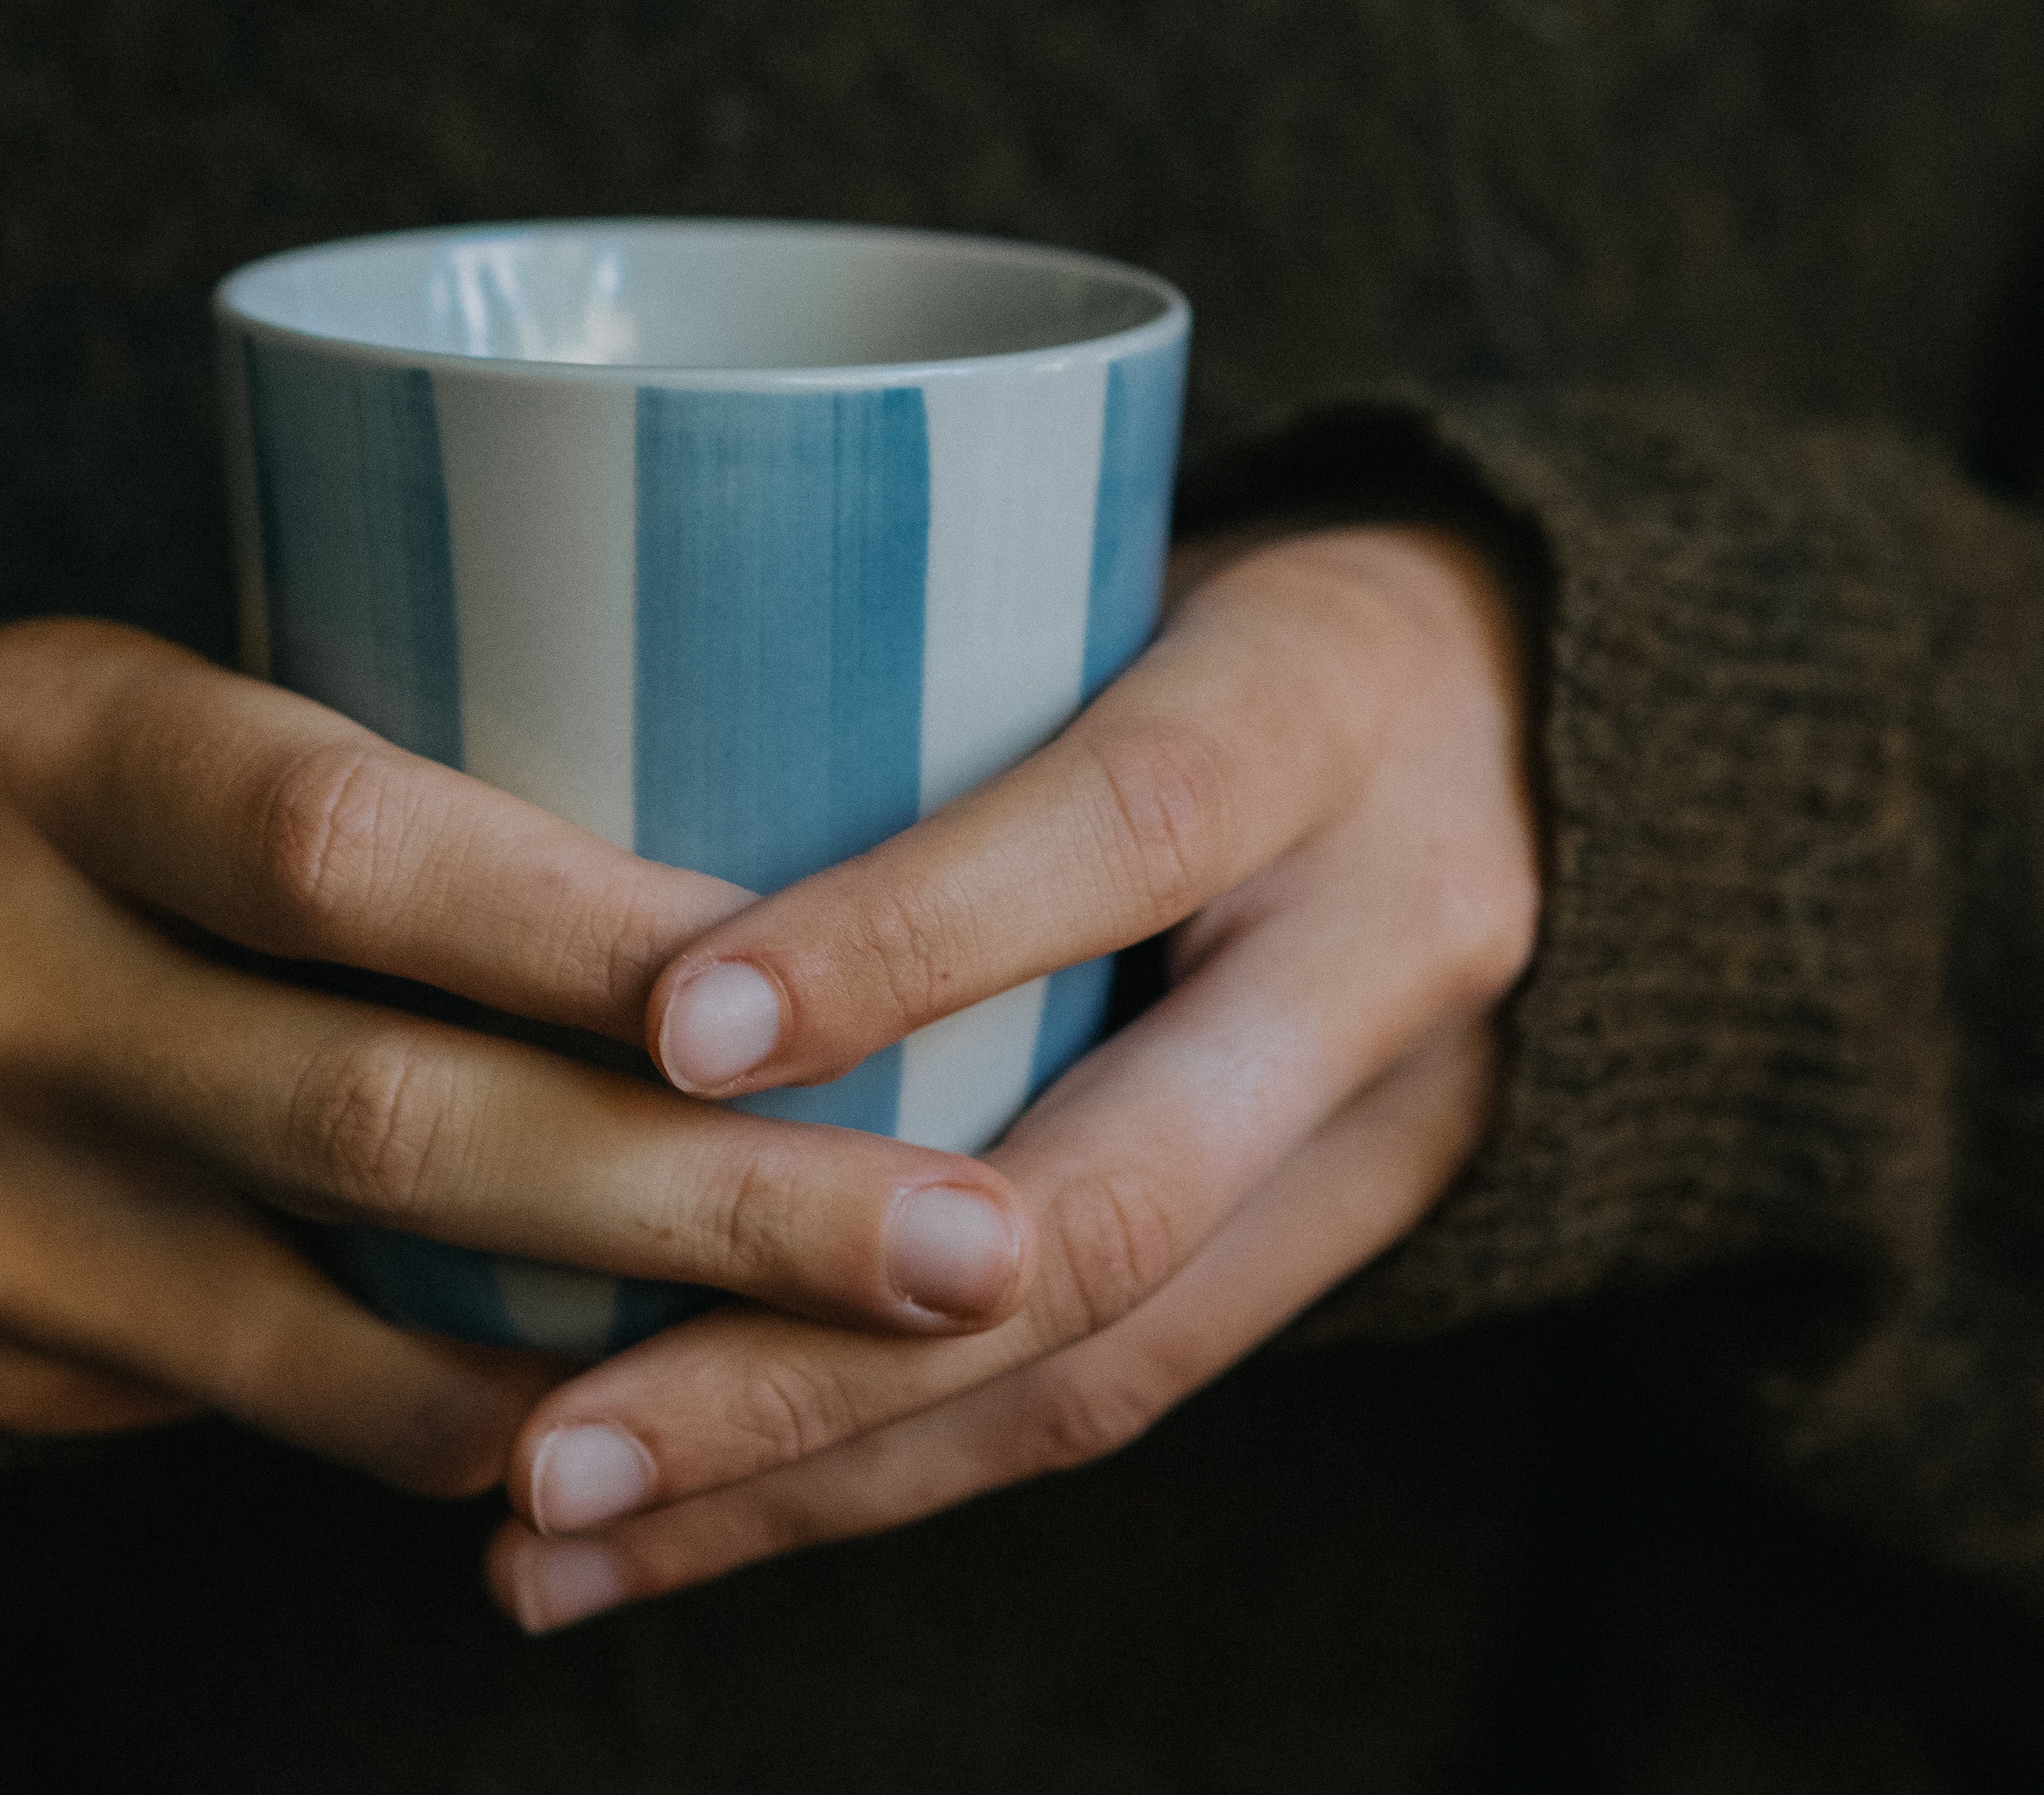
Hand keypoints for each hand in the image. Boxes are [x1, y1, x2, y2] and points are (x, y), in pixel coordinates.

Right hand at [0, 618, 1038, 1490]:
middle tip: (979, 1240)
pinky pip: (295, 1416)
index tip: (843, 979)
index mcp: (40, 751)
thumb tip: (719, 872)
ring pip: (362, 1324)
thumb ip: (380, 774)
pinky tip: (667, 1420)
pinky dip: (497, 1423)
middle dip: (718, 1199)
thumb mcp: (149, 682)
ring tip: (896, 1359)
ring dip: (654, 1365)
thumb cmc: (14, 765)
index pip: (339, 839)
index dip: (588, 924)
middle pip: (392, 1119)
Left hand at [484, 525, 1538, 1625]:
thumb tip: (586, 722)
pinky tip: (700, 1524)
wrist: (1540, 720)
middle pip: (1114, 1194)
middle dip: (811, 1348)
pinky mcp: (1350, 1242)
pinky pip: (1113, 1395)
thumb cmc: (1232, 609)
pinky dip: (892, 1474)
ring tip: (560, 1542)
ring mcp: (1392, 1128)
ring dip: (813, 1475)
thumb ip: (922, 645)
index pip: (1123, 825)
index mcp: (1316, 714)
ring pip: (1101, 1359)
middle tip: (549, 1441)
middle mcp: (1384, 942)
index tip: (668, 1031)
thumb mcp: (1126, 548)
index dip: (903, 938)